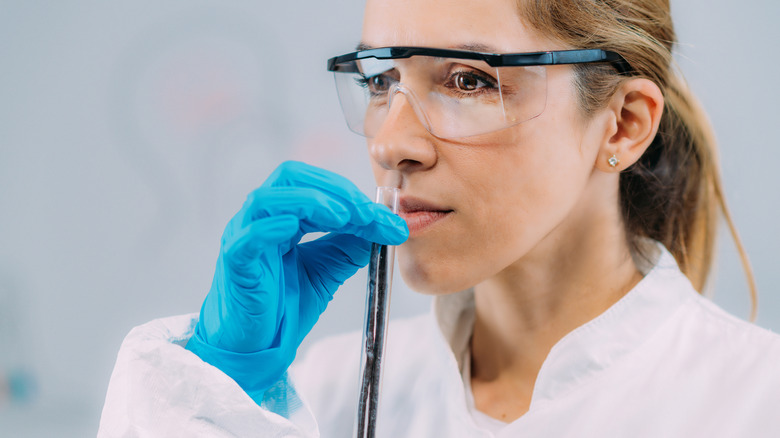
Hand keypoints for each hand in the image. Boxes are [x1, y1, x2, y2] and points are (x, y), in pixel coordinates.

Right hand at [185, 161, 407, 403]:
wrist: (257, 349)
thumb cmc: (282, 307)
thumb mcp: (326, 271)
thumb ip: (349, 247)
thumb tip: (382, 225)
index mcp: (282, 217)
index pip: (315, 185)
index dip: (351, 194)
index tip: (386, 217)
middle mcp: (260, 220)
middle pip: (290, 178)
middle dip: (334, 189)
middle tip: (366, 212)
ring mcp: (243, 238)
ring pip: (266, 200)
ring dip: (309, 201)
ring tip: (344, 217)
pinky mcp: (235, 264)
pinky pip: (248, 237)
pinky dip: (271, 227)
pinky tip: (295, 227)